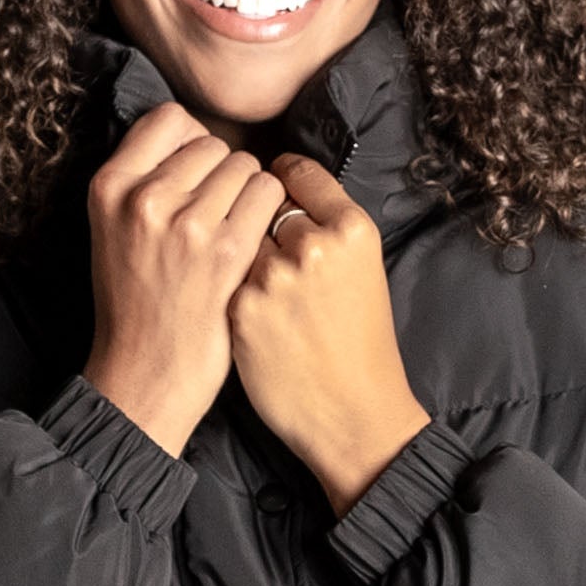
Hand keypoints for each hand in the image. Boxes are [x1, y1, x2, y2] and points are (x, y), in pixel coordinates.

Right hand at [81, 104, 286, 457]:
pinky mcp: (226, 250)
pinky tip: (256, 244)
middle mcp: (145, 199)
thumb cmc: (136, 305)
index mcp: (110, 187)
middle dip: (225, 174)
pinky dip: (272, 215)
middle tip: (219, 216)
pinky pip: (269, 196)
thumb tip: (190, 139)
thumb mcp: (112, 232)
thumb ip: (140, 183)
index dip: (193, 141)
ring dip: (252, 195)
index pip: (168, 119)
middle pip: (213, 143)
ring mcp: (186, 223)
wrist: (145, 374)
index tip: (198, 173)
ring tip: (235, 233)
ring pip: (246, 167)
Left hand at [228, 153, 431, 516]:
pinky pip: (223, 277)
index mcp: (353, 229)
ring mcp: (273, 276)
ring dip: (239, 255)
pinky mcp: (242, 308)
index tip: (269, 184)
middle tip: (273, 255)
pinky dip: (228, 289)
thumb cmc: (360, 345)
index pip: (299, 173)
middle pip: (263, 204)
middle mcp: (314, 245)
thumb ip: (327, 228)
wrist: (351, 413)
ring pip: (237, 239)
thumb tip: (278, 191)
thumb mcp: (363, 272)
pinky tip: (252, 315)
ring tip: (268, 294)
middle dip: (259, 221)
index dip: (278, 178)